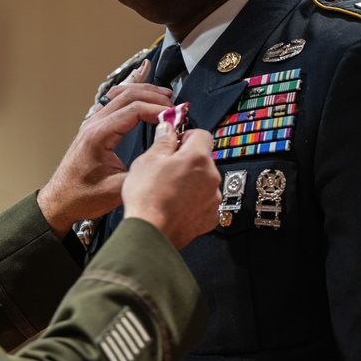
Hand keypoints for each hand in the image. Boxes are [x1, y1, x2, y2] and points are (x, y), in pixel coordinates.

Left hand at [38, 71, 173, 236]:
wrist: (60, 201)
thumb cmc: (81, 196)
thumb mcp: (116, 190)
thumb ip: (141, 173)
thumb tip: (164, 159)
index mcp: (98, 135)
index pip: (133, 110)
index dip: (158, 110)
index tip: (175, 116)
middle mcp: (93, 125)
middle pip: (127, 96)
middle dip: (154, 96)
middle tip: (174, 104)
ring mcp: (92, 125)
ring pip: (120, 95)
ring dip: (143, 92)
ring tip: (163, 95)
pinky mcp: (94, 129)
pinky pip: (113, 103)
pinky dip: (131, 96)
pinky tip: (140, 95)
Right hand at [122, 123, 221, 249]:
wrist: (151, 232)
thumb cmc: (148, 198)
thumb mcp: (148, 160)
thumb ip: (163, 140)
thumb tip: (168, 128)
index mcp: (197, 157)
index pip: (202, 134)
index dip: (186, 136)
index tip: (175, 143)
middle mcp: (211, 176)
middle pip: (202, 159)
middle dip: (186, 161)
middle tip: (165, 169)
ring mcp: (213, 198)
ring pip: (203, 181)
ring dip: (190, 182)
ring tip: (167, 190)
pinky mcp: (210, 217)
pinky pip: (204, 202)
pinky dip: (193, 201)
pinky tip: (175, 205)